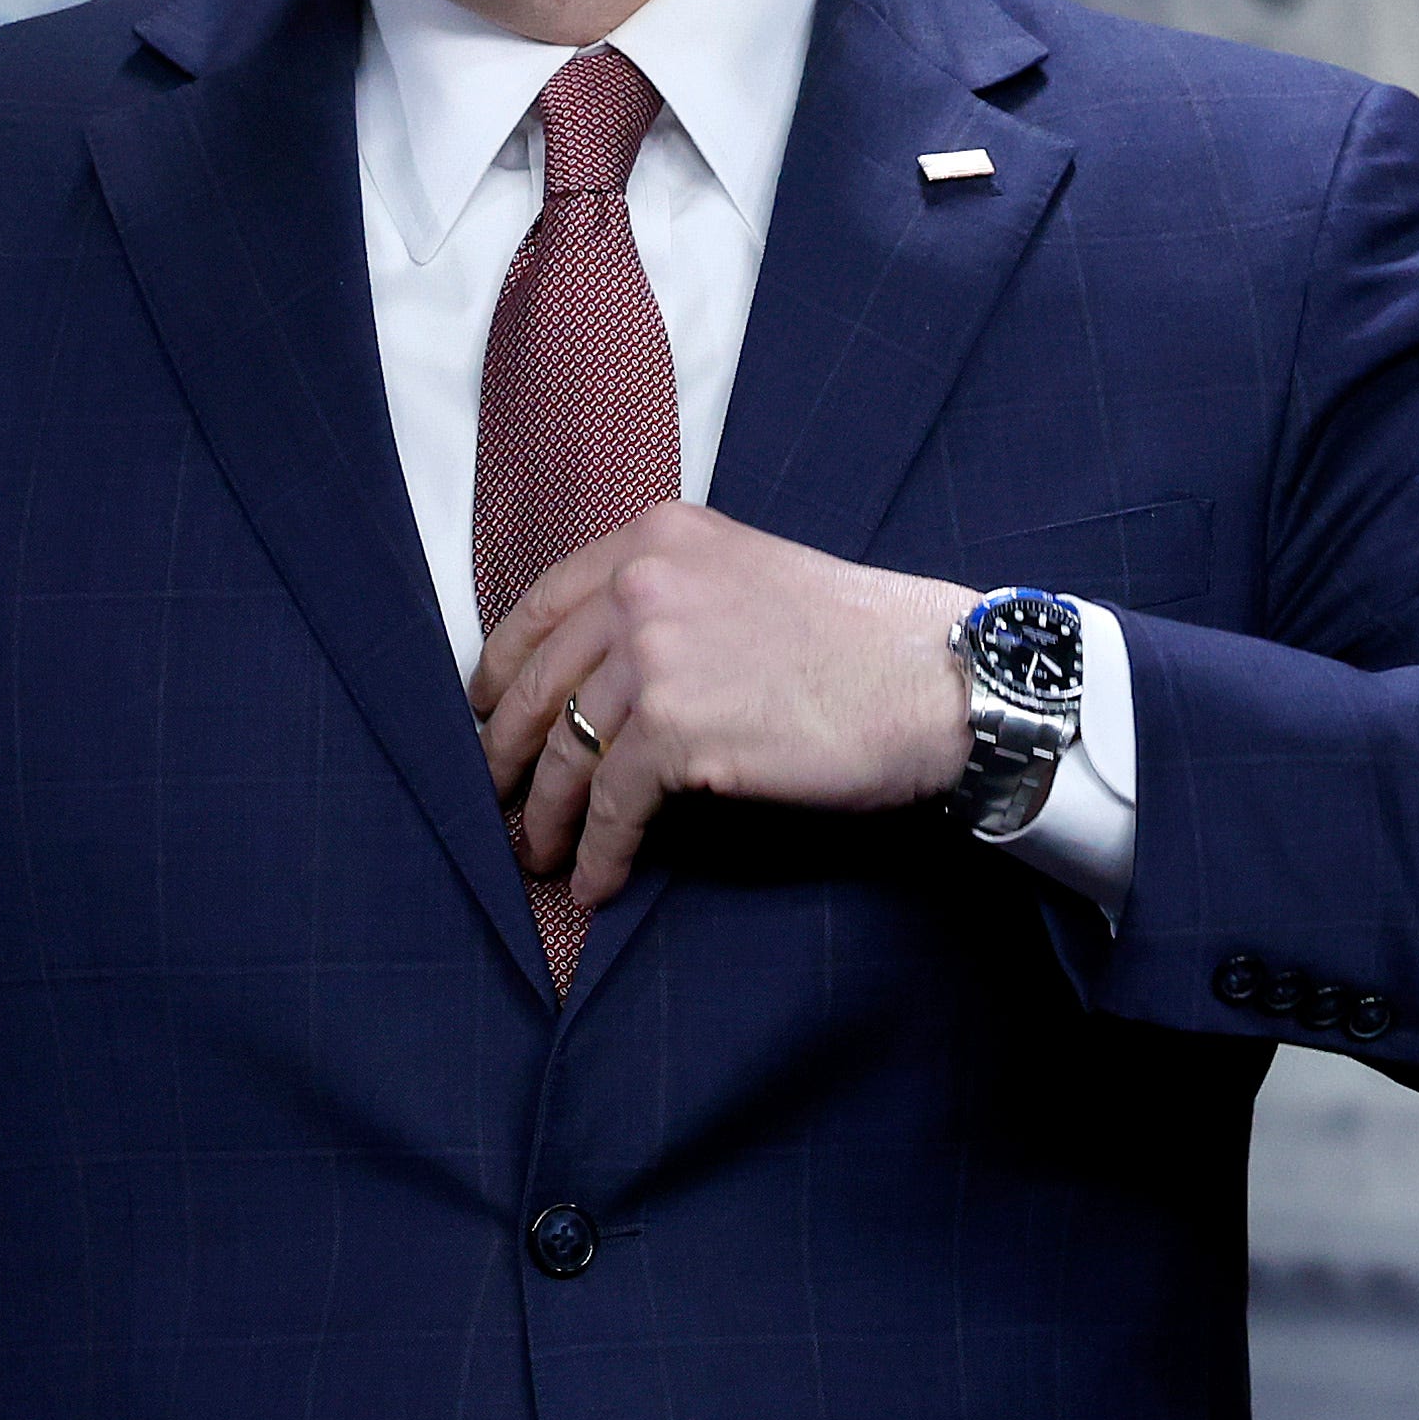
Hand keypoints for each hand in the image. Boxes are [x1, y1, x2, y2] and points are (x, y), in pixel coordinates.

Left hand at [473, 505, 970, 911]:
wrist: (932, 679)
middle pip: (537, 682)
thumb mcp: (742, 577)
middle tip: (498, 796)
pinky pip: (611, 806)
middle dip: (508, 752)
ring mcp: (655, 655)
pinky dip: (598, 852)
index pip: (540, 606)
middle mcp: (642, 584)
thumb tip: (596, 676)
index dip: (502, 670)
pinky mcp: (677, 729)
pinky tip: (597, 881)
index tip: (487, 712)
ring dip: (546, 815)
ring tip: (540, 854)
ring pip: (566, 751)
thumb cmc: (855, 642)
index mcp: (654, 538)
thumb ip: (668, 599)